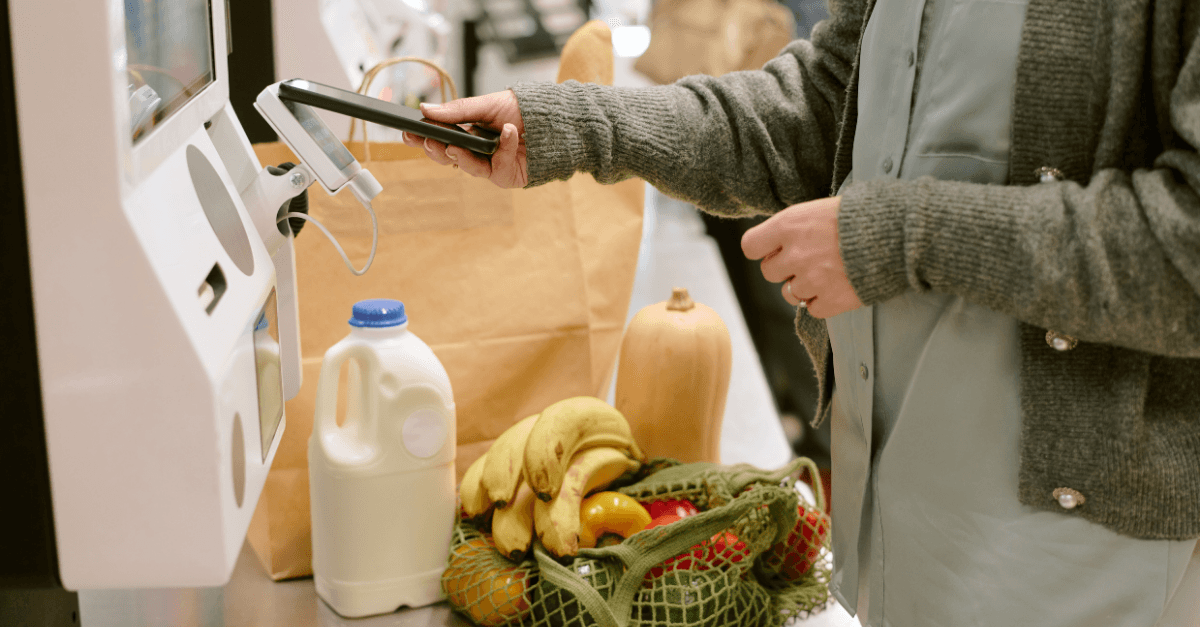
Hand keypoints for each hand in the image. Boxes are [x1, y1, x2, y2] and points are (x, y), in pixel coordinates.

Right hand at [402, 90, 528, 188]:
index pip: (440, 139)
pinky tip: (509, 133)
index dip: (422, 138)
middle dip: (435, 151)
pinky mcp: (507, 176)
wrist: (556, 119)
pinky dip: (504, 149)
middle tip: (428, 142)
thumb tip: (426, 108)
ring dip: (461, 157)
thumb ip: (458, 110)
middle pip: (448, 158)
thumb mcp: (488, 103)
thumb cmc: (523, 110)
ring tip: (455, 146)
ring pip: (468, 168)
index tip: (407, 133)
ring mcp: (491, 166)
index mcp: (467, 133)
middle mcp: (476, 152)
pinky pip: (498, 168)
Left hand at [741, 196, 863, 318]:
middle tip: (809, 259)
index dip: (763, 249)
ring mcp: (813, 280)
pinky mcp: (832, 300)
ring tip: (827, 272)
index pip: (750, 246)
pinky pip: (813, 309)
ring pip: (790, 294)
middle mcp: (795, 254)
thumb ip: (797, 226)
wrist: (900, 233)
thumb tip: (779, 241)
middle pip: (769, 272)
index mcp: (789, 225)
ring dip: (804, 286)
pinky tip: (838, 286)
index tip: (776, 248)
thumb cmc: (863, 214)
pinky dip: (823, 302)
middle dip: (785, 268)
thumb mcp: (822, 208)